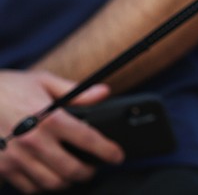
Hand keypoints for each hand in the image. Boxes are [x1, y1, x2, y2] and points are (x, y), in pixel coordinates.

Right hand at [0, 70, 123, 192]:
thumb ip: (76, 91)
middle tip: (94, 167)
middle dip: (89, 172)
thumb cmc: (6, 88)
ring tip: (72, 172)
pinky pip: (28, 187)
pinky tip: (46, 175)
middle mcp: (33, 141)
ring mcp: (15, 158)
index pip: (88, 139)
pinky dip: (41, 185)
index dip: (108, 151)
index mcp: (49, 118)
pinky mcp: (1, 169)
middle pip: (71, 170)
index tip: (117, 156)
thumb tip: (103, 93)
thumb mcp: (42, 81)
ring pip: (51, 183)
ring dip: (66, 181)